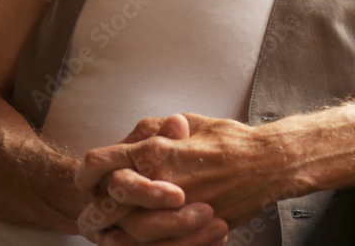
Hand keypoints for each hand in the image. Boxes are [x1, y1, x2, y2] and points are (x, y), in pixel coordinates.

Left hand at [77, 113, 298, 228]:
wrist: (268, 164)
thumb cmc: (231, 140)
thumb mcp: (192, 122)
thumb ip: (157, 130)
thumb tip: (130, 139)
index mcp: (156, 150)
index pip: (101, 163)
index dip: (86, 173)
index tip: (86, 180)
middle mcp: (161, 180)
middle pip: (107, 202)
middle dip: (95, 209)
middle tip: (90, 214)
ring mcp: (177, 208)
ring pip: (128, 231)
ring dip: (115, 234)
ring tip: (108, 235)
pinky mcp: (193, 228)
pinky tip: (137, 245)